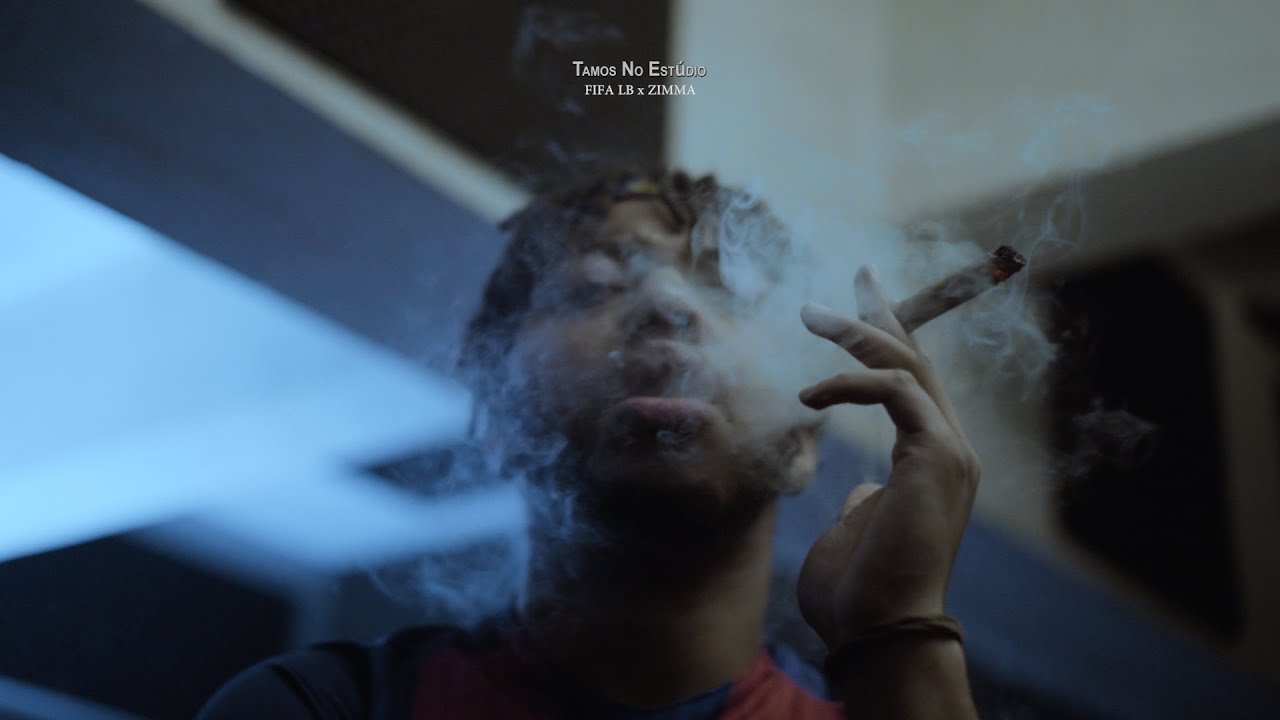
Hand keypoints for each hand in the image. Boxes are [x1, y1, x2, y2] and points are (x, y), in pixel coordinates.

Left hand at [795, 266, 979, 649]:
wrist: (880, 630)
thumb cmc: (859, 590)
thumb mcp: (856, 528)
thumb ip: (864, 500)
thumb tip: (861, 487)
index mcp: (931, 460)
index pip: (911, 382)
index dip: (887, 335)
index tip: (857, 299)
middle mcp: (949, 448)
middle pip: (918, 357)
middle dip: (882, 311)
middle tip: (854, 272)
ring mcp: (949, 450)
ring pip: (908, 362)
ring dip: (857, 331)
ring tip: (808, 314)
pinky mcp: (937, 454)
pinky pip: (896, 389)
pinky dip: (851, 381)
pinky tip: (810, 397)